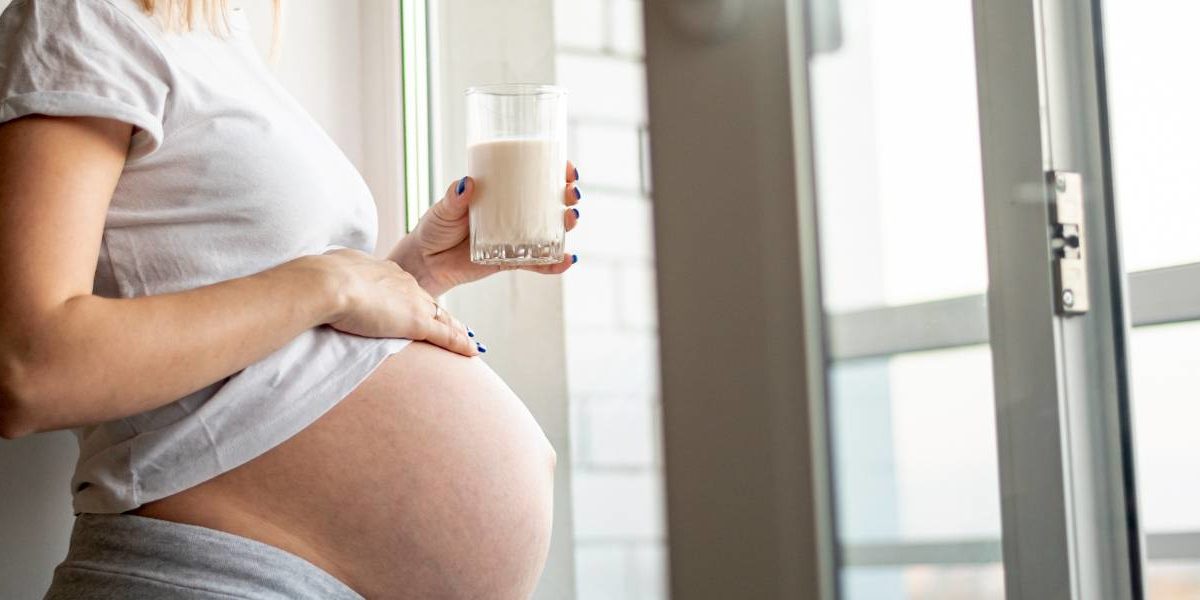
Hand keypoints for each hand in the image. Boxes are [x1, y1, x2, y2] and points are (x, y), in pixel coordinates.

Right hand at [318, 249, 480, 356]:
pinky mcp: (416, 322)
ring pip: (442, 317)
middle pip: (428, 301)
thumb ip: (338, 277)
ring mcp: (412, 301)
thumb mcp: (332, 271)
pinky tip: (473, 351)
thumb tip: (327, 278)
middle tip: (454, 325)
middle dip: (439, 314)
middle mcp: (403, 282)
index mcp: (383, 270)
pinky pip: (445, 335)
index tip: (420, 305)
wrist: (327, 283)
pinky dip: (460, 344)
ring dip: (456, 330)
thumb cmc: (320, 278)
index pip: (405, 288)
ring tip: (469, 341)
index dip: (414, 299)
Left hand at [391, 161, 581, 296]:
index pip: (535, 177)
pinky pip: (538, 262)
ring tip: (571, 221)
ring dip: (566, 226)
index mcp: (501, 192)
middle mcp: (513, 213)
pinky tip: (567, 261)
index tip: (567, 171)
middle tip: (571, 196)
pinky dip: (554, 264)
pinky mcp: (512, 260)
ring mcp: (516, 237)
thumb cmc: (435, 227)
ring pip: (550, 230)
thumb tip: (468, 184)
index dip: (556, 172)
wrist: (426, 261)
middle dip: (568, 197)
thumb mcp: (444, 207)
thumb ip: (454, 198)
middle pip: (550, 202)